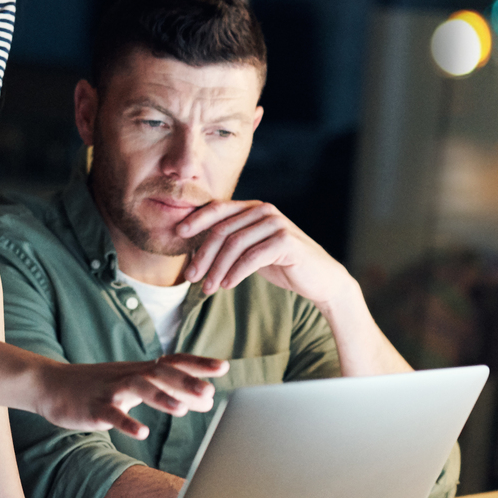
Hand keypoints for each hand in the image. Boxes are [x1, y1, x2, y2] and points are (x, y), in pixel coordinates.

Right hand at [36, 354, 226, 438]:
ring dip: (160, 398)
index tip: (223, 366)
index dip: (197, 363)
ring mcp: (110, 390)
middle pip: (159, 373)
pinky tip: (142, 433)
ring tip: (181, 409)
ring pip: (137, 389)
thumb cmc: (99, 387)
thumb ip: (170, 391)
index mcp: (140, 370)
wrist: (51, 385)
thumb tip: (208, 398)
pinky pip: (111, 414)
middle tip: (209, 392)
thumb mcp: (135, 386)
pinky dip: (127, 423)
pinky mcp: (93, 407)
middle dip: (184, 381)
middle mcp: (128, 375)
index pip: (173, 361)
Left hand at [175, 199, 351, 306]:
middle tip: (191, 277)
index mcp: (252, 208)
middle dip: (203, 255)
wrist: (320, 279)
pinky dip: (236, 272)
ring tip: (207, 288)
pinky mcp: (286, 241)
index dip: (196, 220)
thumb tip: (192, 253)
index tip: (178, 235)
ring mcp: (277, 224)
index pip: (217, 209)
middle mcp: (264, 210)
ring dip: (217, 269)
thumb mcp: (250, 251)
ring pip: (235, 244)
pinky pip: (253, 257)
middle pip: (222, 230)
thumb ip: (229, 244)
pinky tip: (227, 285)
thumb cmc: (281, 264)